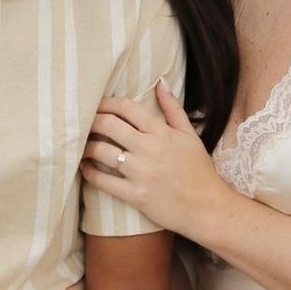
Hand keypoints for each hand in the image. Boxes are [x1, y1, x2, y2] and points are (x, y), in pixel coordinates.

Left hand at [83, 78, 224, 239]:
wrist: (207, 207)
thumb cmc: (199, 170)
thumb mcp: (189, 135)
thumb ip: (173, 108)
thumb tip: (160, 82)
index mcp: (161, 132)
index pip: (127, 108)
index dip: (107, 103)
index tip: (98, 106)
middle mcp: (148, 149)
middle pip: (108, 125)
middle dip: (91, 121)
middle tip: (84, 123)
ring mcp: (141, 173)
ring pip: (101, 152)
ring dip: (87, 146)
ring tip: (83, 145)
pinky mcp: (135, 195)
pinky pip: (103, 181)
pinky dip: (89, 172)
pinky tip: (85, 167)